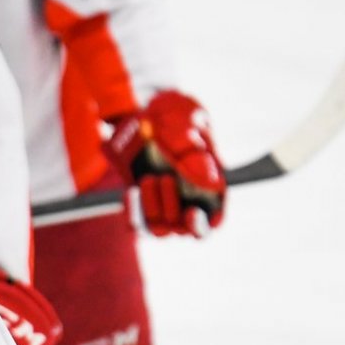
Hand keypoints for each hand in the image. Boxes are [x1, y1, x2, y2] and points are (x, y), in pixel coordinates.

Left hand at [105, 90, 225, 237]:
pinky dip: (133, 212)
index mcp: (212, 188)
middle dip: (172, 207)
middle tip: (165, 178)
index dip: (203, 225)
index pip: (213, 220)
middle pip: (183, 229)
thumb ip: (195, 153)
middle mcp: (190, 202)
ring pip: (159, 229)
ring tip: (148, 178)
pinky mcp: (143, 205)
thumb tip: (212, 183)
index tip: (191, 213)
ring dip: (152, 208)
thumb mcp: (186, 127)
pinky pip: (137, 223)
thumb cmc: (176, 118)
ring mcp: (165, 206)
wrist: (145, 115)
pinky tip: (131, 192)